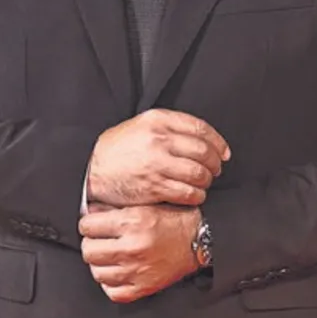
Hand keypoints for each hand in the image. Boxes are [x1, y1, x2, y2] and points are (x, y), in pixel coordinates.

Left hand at [79, 204, 201, 302]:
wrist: (200, 240)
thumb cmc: (174, 220)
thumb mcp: (143, 205)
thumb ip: (114, 209)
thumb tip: (89, 212)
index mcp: (131, 223)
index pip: (86, 226)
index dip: (89, 224)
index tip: (94, 226)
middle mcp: (132, 247)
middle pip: (88, 250)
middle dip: (92, 244)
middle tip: (101, 241)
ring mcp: (136, 270)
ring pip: (97, 272)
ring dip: (101, 264)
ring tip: (110, 256)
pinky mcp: (143, 287)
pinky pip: (112, 292)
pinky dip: (111, 284)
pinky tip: (118, 273)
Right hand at [88, 109, 230, 206]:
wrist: (93, 169)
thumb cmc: (118, 149)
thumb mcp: (141, 125)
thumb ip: (170, 127)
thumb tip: (203, 138)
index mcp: (158, 121)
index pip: (201, 129)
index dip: (218, 143)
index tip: (224, 152)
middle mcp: (159, 140)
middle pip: (204, 153)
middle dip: (215, 164)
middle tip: (215, 170)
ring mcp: (157, 164)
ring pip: (198, 174)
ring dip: (206, 181)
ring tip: (203, 183)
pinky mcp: (154, 187)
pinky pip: (187, 193)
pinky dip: (196, 196)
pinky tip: (194, 195)